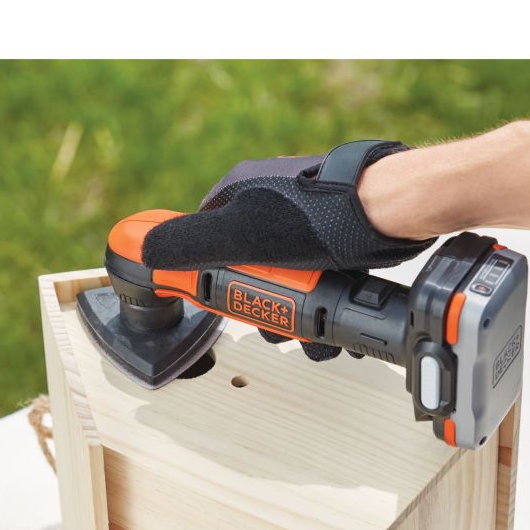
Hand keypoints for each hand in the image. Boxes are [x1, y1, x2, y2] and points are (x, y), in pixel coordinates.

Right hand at [142, 140, 436, 360]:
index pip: (204, 241)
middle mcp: (269, 206)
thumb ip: (188, 243)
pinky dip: (320, 305)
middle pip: (247, 269)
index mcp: (238, 193)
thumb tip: (140, 247)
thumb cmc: (314, 217)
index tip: (216, 305)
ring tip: (309, 336)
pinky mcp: (335, 241)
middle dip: (259, 306)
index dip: (207, 277)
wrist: (389, 215)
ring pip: (284, 281)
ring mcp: (304, 224)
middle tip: (273, 329)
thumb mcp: (237, 233)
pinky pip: (315, 280)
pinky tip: (331, 326)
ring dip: (294, 316)